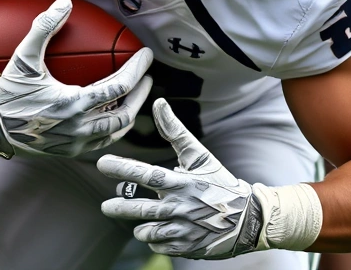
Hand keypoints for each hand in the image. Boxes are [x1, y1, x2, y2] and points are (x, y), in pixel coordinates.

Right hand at [0, 0, 153, 158]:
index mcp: (73, 104)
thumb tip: (64, 4)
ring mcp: (76, 143)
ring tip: (134, 96)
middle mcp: (78, 128)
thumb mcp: (23, 57)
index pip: (119, 87)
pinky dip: (114, 128)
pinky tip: (113, 115)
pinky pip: (102, 142)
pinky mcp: (70, 152)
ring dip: (130, 112)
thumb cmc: (8, 92)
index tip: (146, 55)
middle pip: (125, 112)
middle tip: (147, 77)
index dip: (137, 70)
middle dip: (141, 93)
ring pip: (116, 131)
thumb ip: (43, 28)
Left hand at [98, 99, 263, 258]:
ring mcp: (183, 230)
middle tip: (105, 206)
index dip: (123, 168)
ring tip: (139, 217)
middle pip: (140, 209)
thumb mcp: (200, 156)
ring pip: (147, 231)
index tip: (102, 163)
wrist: (248, 219)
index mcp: (183, 183)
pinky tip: (160, 230)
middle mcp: (181, 207)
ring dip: (139, 225)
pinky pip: (158, 246)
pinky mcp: (186, 248)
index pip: (148, 175)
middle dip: (119, 208)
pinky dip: (154, 239)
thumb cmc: (220, 183)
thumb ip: (176, 132)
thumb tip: (159, 103)